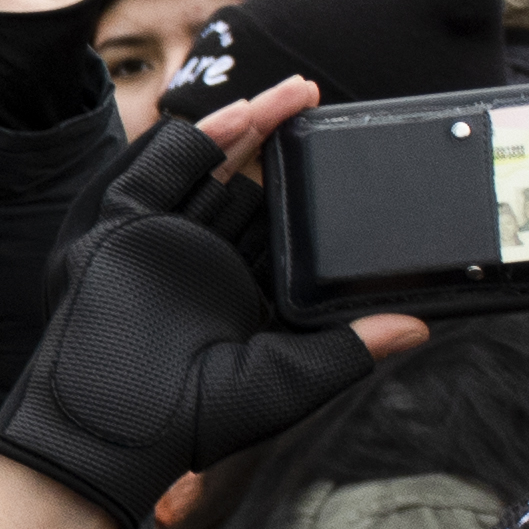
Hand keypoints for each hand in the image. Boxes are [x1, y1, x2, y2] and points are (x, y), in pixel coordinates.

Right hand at [0, 81, 417, 528]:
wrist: (109, 434)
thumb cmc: (190, 424)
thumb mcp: (287, 380)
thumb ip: (349, 350)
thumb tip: (418, 327)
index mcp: (236, 295)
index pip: (278, 230)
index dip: (310, 192)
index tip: (348, 158)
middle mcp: (200, 261)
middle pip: (247, 186)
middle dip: (282, 144)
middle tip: (322, 104)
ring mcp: (162, 238)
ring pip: (211, 166)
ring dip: (251, 127)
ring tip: (296, 93)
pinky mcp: (124, 225)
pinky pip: (164, 167)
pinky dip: (202, 137)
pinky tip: (244, 114)